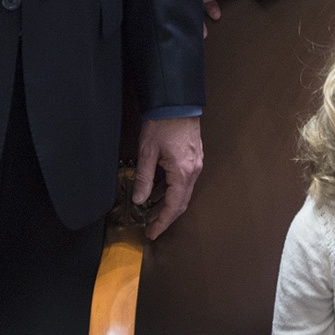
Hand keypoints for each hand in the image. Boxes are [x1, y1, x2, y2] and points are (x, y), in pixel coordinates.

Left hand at [132, 116, 202, 239]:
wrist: (176, 102)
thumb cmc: (162, 123)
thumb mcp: (147, 151)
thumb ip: (144, 178)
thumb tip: (139, 199)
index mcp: (182, 172)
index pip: (173, 207)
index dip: (162, 223)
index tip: (151, 233)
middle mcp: (193, 171)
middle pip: (181, 202)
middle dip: (165, 217)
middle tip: (151, 226)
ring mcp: (196, 163)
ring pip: (184, 192)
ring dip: (169, 203)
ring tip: (151, 210)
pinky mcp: (194, 156)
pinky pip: (184, 180)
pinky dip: (173, 190)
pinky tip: (160, 190)